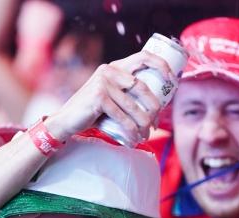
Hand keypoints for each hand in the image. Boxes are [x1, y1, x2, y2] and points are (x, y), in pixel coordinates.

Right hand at [45, 49, 173, 141]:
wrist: (65, 121)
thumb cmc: (91, 112)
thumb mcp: (110, 97)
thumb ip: (126, 94)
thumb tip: (157, 106)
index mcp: (115, 67)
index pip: (144, 57)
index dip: (162, 66)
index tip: (173, 81)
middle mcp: (109, 70)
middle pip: (143, 87)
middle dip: (153, 108)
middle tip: (155, 124)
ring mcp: (103, 82)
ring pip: (134, 106)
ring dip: (142, 124)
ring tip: (145, 135)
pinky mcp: (98, 97)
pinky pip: (122, 116)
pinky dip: (130, 130)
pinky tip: (134, 139)